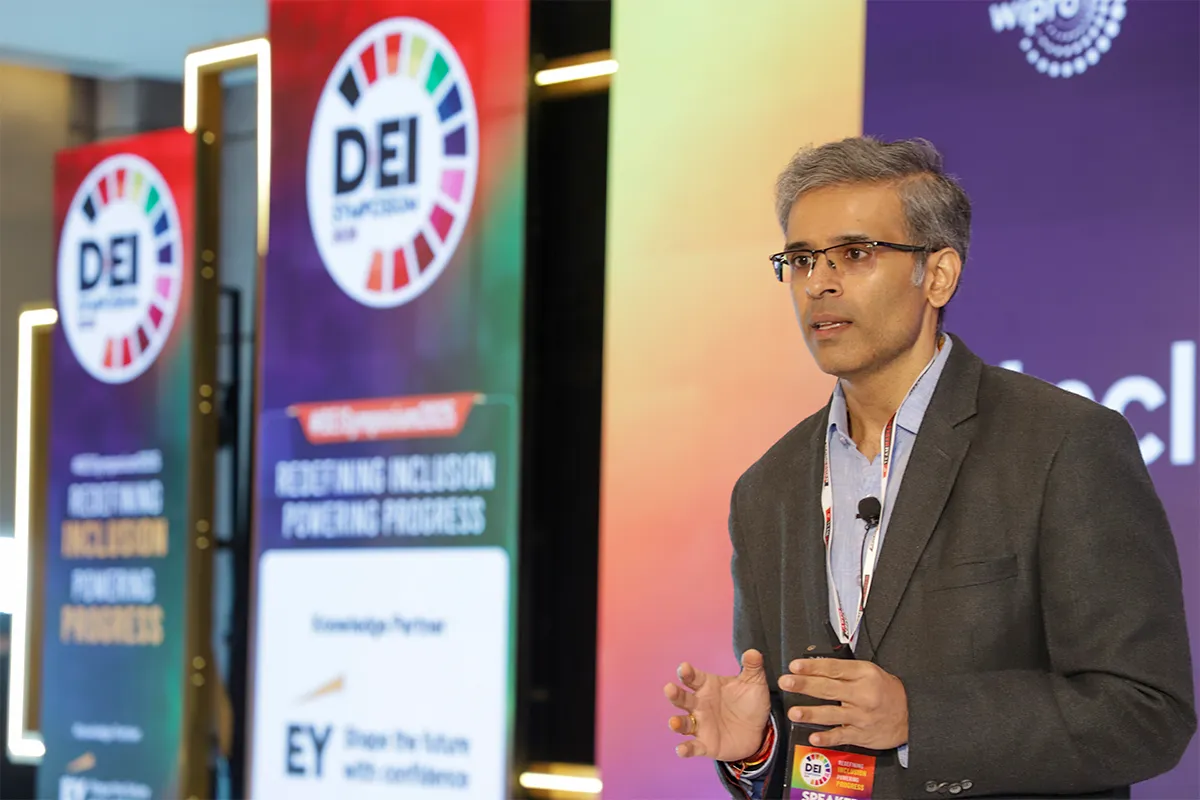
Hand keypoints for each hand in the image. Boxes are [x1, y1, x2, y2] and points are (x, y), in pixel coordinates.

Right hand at [663, 649, 770, 761]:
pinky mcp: (706, 744)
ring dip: (677, 723)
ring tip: (673, 723)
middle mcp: (699, 705)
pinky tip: (681, 750)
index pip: (693, 677)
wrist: (759, 731)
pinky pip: (693, 746)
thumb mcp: (754, 683)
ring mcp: (701, 725)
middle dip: (674, 694)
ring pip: (684, 723)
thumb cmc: (750, 702)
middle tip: (669, 689)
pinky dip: (686, 749)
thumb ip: (753, 666)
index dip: (687, 672)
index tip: (684, 668)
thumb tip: (753, 652)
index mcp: (707, 686)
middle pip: (682, 698)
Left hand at [779, 658, 907, 750]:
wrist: (911, 714)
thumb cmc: (886, 690)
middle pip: (829, 688)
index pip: (834, 668)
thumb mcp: (869, 672)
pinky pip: (842, 736)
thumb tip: (814, 667)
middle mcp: (862, 694)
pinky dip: (827, 737)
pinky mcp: (862, 734)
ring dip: (811, 713)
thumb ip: (844, 670)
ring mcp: (862, 716)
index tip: (795, 666)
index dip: (812, 667)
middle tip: (786, 682)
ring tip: (794, 712)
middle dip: (805, 685)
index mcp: (863, 674)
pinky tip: (814, 737)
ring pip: (833, 713)